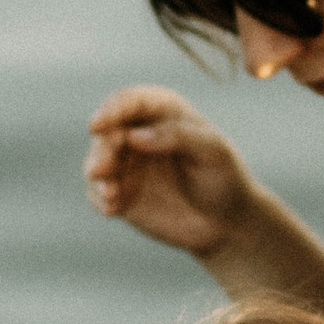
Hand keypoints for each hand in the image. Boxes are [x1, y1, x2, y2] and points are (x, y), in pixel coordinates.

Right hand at [83, 86, 255, 262]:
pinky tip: (112, 209)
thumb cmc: (224, 177)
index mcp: (162, 112)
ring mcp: (127, 163)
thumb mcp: (213, 152)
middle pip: (107, 132)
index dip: (110, 110)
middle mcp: (138, 133)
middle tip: (101, 170)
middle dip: (101, 150)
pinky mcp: (120, 192)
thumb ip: (178, 136)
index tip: (97, 125)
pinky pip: (98, 191)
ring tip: (110, 195)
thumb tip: (134, 136)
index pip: (129, 101)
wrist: (227, 222)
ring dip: (96, 175)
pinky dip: (99, 198)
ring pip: (97, 161)